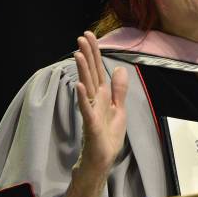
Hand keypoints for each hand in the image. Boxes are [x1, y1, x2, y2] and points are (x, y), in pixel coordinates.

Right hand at [74, 31, 127, 173]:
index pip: (98, 70)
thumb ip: (119, 90)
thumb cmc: (108, 137)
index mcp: (102, 96)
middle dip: (88, 54)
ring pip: (87, 86)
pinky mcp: (91, 125)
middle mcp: (95, 100)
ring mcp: (92, 111)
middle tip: (81, 36)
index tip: (90, 35)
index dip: (95, 52)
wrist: (101, 161)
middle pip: (91, 73)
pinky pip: (86, 109)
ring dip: (83, 70)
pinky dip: (82, 97)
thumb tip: (119, 69)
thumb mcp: (119, 110)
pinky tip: (79, 85)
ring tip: (78, 53)